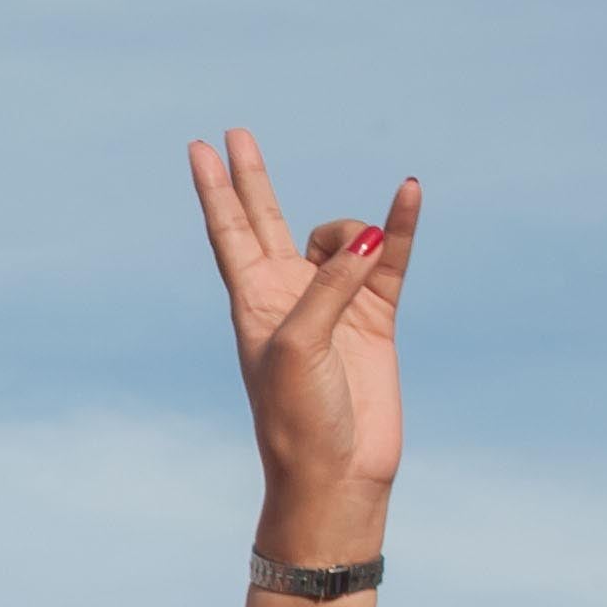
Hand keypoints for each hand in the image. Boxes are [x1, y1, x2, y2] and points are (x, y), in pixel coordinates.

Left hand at [189, 130, 417, 565]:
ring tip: (363, 258)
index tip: (199, 149)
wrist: (337, 473)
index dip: (215, 190)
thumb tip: (368, 238)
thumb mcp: (298, 346)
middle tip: (236, 134)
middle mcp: (289, 296)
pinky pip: (390, 257)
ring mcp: (334, 303)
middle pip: (268, 219)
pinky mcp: (377, 316)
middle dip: (253, 178)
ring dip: (352, 233)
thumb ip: (328, 286)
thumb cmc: (298, 418)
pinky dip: (400, 225)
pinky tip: (408, 194)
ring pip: (341, 237)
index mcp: (252, 302)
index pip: (230, 232)